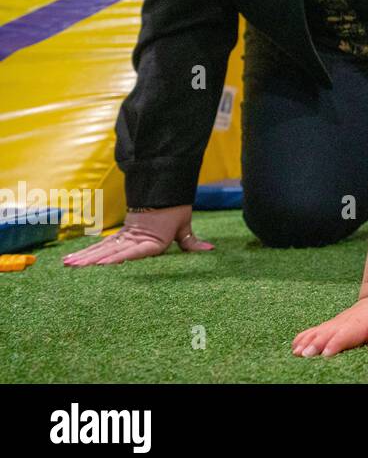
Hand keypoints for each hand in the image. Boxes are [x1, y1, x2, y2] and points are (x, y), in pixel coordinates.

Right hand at [62, 204, 212, 266]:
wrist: (165, 189)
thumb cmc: (176, 210)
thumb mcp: (184, 225)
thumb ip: (191, 241)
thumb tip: (210, 249)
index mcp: (152, 239)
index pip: (135, 250)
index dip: (119, 257)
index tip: (103, 264)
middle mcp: (135, 238)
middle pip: (111, 250)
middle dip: (92, 260)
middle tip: (73, 269)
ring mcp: (125, 235)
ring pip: (102, 248)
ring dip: (84, 257)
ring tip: (68, 265)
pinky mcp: (120, 233)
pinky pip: (102, 244)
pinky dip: (87, 252)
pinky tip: (73, 259)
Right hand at [293, 296, 367, 357]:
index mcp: (360, 325)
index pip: (346, 335)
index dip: (336, 343)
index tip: (326, 352)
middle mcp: (344, 323)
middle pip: (328, 334)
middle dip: (316, 345)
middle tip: (305, 354)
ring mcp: (335, 323)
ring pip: (318, 332)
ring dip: (307, 342)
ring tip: (296, 352)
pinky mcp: (330, 325)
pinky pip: (315, 330)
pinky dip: (304, 337)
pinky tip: (294, 346)